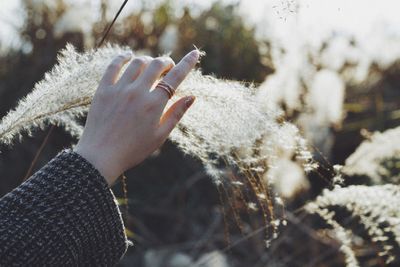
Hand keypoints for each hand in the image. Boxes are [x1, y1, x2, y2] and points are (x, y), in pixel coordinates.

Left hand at [74, 50, 199, 184]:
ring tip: (151, 66)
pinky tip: (128, 56)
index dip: (187, 63)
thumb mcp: (160, 135)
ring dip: (148, 61)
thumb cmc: (134, 149)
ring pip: (137, 63)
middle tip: (168, 67)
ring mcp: (119, 89)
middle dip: (166, 62)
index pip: (175, 78)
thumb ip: (176, 114)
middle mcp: (137, 93)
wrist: (101, 156)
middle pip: (156, 65)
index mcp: (154, 105)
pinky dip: (123, 58)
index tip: (194, 54)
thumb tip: (192, 96)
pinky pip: (114, 66)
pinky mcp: (103, 90)